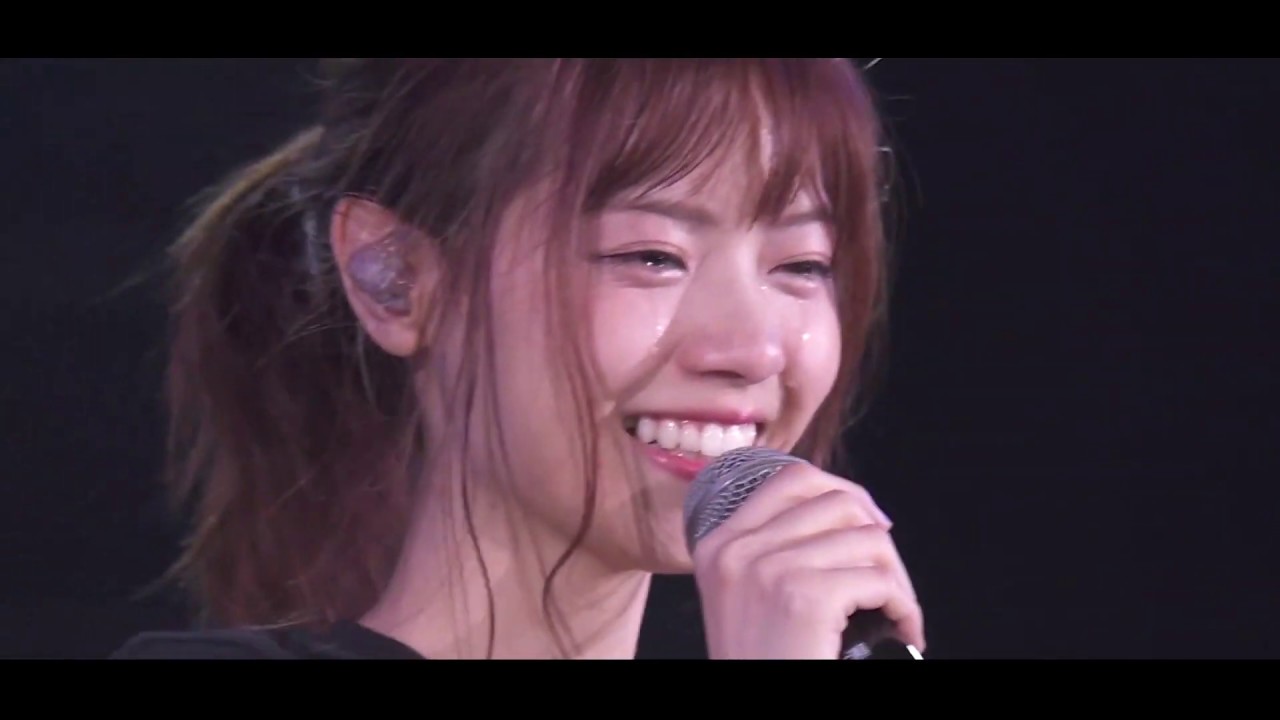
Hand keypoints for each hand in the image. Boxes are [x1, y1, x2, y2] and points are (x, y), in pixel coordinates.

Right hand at [692, 461, 924, 658]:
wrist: (760, 719)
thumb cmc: (763, 664)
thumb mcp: (745, 598)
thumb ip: (774, 550)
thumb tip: (851, 508)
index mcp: (718, 544)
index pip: (791, 479)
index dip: (844, 493)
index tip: (871, 524)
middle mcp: (737, 549)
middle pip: (838, 503)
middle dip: (879, 539)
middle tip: (889, 583)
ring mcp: (768, 569)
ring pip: (869, 539)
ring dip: (897, 580)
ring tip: (896, 614)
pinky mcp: (804, 596)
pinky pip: (880, 580)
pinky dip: (904, 608)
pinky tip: (902, 632)